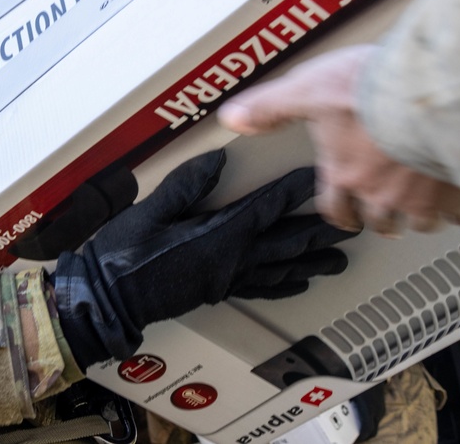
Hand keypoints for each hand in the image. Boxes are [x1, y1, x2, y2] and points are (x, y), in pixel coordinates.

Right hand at [51, 150, 351, 367]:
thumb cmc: (124, 256)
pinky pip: (262, 288)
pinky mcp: (218, 291)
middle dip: (321, 231)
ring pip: (282, 268)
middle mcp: (230, 260)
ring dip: (313, 260)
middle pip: (288, 243)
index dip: (296, 190)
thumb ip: (186, 184)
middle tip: (350, 222)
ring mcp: (227, 279)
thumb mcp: (149, 211)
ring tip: (338, 257)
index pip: (268, 208)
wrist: (108, 298)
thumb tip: (216, 160)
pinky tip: (299, 282)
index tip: (316, 176)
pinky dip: (286, 284)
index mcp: (217, 236)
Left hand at [217, 44, 459, 234]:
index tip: (344, 217)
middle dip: (380, 220)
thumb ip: (271, 107)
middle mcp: (382, 192)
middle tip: (384, 218)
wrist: (434, 91)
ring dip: (420, 217)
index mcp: (345, 173)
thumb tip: (232, 118)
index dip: (339, 214)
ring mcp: (424, 195)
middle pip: (380, 221)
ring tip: (424, 209)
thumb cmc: (370, 89)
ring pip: (421, 221)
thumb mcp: (307, 89)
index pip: (335, 208)